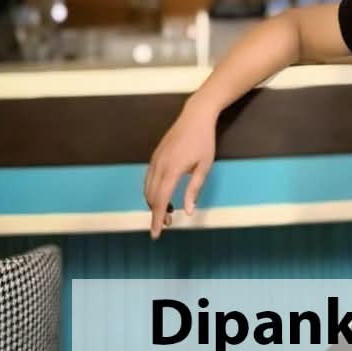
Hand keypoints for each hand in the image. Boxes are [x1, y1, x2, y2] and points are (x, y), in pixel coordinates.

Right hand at [143, 98, 216, 238]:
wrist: (195, 116)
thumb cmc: (203, 141)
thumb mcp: (204, 167)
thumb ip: (194, 189)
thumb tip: (187, 211)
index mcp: (172, 169)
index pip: (161, 200)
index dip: (157, 219)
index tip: (156, 234)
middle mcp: (159, 165)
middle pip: (151, 197)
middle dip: (156, 213)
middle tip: (168, 224)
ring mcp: (155, 159)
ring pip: (147, 188)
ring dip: (154, 202)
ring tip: (168, 212)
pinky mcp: (155, 155)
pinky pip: (148, 178)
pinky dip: (152, 191)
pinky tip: (163, 196)